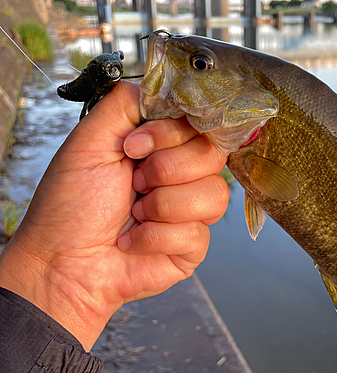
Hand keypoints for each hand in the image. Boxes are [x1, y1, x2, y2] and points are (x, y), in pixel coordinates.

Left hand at [0, 82, 228, 350]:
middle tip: (133, 183)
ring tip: (134, 215)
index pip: (199, 124)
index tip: (135, 146)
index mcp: (162, 148)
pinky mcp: (193, 246)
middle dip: (166, 170)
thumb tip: (164, 89)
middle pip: (213, 156)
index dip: (174, 133)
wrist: (65, 262)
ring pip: (215, 195)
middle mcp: (181, 177)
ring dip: (162, 206)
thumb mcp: (90, 140)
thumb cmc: (71, 206)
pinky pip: (198, 233)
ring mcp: (191, 212)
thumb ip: (126, 104)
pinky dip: (156, 238)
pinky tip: (134, 242)